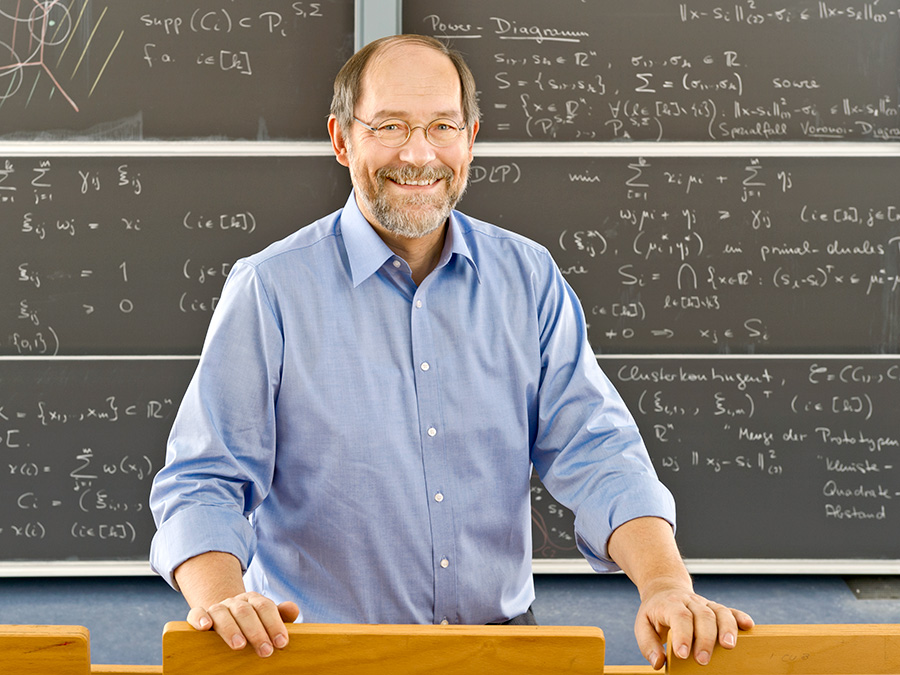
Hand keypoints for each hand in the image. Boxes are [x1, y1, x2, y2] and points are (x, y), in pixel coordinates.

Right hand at [186, 591, 299, 657]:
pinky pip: (196, 612)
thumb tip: (294, 610)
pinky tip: (205, 627)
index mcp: (254, 600)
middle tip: (266, 651)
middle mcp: (235, 602)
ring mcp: (217, 607)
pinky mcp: (200, 615)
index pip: (265, 607)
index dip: (274, 624)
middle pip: (246, 612)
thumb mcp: (267, 619)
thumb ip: (281, 616)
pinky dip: (200, 618)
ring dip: (231, 629)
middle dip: (257, 632)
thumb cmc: (252, 624)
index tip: (282, 643)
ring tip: (239, 646)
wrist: (226, 617)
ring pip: (222, 613)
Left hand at [634, 582, 753, 668]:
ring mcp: (704, 603)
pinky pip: (730, 610)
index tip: (684, 654)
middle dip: (705, 638)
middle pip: (702, 615)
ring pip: (719, 611)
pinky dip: (740, 617)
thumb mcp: (642, 625)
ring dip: (727, 628)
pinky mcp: (715, 608)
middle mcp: (689, 602)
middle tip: (703, 660)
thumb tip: (658, 662)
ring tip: (729, 647)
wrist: (664, 589)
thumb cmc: (654, 612)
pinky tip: (748, 626)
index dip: (684, 635)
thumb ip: (647, 644)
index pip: (679, 617)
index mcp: (670, 604)